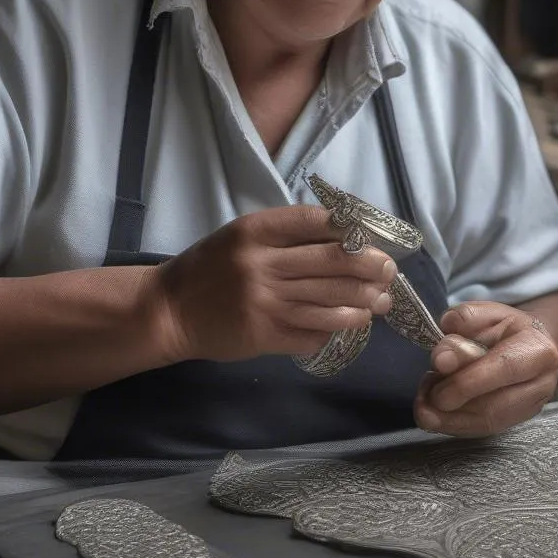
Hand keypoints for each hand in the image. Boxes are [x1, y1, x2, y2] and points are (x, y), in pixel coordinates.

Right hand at [151, 206, 395, 363]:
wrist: (169, 311)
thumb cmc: (208, 268)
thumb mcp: (239, 236)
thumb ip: (283, 234)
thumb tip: (343, 236)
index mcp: (255, 231)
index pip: (317, 222)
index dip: (352, 229)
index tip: (370, 237)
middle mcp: (261, 264)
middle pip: (334, 262)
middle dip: (371, 268)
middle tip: (388, 272)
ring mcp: (264, 302)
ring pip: (331, 301)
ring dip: (363, 303)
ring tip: (379, 303)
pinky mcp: (264, 335)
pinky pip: (313, 333)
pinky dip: (335, 330)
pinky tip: (348, 326)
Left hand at [413, 301, 557, 436]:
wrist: (526, 344)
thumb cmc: (503, 327)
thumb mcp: (485, 311)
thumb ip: (464, 321)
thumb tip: (444, 353)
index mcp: (538, 350)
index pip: (504, 367)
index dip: (469, 377)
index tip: (438, 372)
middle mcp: (541, 384)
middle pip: (495, 403)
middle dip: (455, 403)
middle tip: (425, 397)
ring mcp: (531, 407)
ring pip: (487, 422)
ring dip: (449, 418)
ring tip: (424, 406)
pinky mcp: (516, 421)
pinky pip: (482, 429)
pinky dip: (454, 424)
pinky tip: (434, 415)